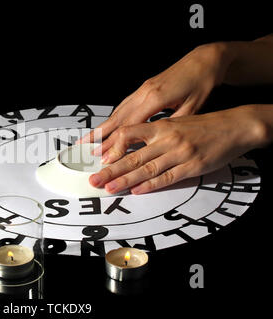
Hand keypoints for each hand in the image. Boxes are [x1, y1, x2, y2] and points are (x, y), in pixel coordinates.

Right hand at [79, 43, 227, 157]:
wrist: (203, 60)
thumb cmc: (201, 82)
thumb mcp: (193, 108)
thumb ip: (173, 125)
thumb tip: (159, 143)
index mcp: (155, 98)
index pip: (130, 127)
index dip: (116, 144)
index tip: (107, 157)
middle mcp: (144, 93)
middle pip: (117, 119)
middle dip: (99, 136)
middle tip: (85, 149)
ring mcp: (142, 90)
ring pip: (117, 112)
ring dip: (102, 127)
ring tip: (89, 140)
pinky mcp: (144, 89)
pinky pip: (123, 106)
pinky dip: (113, 118)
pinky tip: (107, 127)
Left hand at [89, 105, 267, 193]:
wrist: (234, 127)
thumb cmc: (203, 126)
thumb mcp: (176, 123)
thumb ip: (154, 134)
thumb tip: (131, 147)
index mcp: (161, 126)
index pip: (129, 135)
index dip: (112, 148)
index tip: (99, 158)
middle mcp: (167, 139)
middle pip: (133, 157)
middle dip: (111, 170)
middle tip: (95, 180)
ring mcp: (179, 154)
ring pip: (147, 169)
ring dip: (126, 180)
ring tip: (110, 188)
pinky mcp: (192, 167)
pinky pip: (167, 178)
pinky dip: (150, 185)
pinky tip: (137, 190)